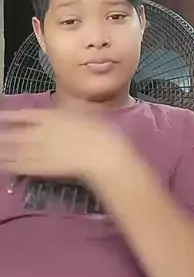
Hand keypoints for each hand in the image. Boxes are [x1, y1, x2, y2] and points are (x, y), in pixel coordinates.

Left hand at [0, 108, 128, 186]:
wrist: (102, 154)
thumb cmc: (98, 130)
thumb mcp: (82, 111)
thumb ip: (65, 110)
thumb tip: (58, 108)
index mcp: (48, 116)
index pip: (22, 115)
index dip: (8, 115)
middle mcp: (37, 132)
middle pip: (11, 132)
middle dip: (0, 132)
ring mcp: (36, 151)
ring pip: (10, 149)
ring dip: (0, 147)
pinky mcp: (38, 168)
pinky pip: (17, 165)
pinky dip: (5, 164)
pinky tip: (0, 163)